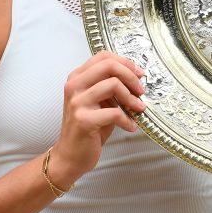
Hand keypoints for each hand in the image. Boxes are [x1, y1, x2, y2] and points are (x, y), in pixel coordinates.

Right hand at [49, 51, 145, 187]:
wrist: (70, 156)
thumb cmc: (88, 128)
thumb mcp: (98, 102)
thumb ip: (110, 87)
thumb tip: (136, 78)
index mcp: (77, 78)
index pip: (103, 57)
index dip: (125, 62)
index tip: (139, 74)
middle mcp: (74, 86)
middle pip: (108, 66)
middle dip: (131, 77)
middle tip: (141, 91)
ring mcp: (77, 102)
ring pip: (113, 85)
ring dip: (131, 98)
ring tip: (138, 109)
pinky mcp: (83, 120)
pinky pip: (114, 113)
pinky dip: (127, 120)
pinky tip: (130, 126)